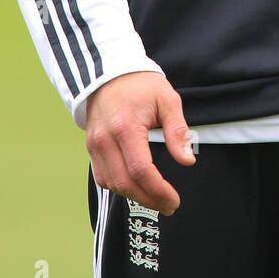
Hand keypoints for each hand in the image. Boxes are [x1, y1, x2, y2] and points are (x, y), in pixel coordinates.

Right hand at [85, 71, 195, 215]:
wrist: (109, 72)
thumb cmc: (141, 84)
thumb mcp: (167, 99)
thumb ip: (177, 131)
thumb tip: (187, 160)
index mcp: (125, 127)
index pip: (140, 170)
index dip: (158, 190)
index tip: (174, 200)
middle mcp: (105, 139)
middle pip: (124, 183)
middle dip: (148, 200)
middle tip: (169, 205)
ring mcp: (94, 145)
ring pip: (111, 184)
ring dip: (134, 196)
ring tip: (156, 198)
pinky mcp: (91, 147)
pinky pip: (103, 177)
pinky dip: (120, 187)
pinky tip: (137, 187)